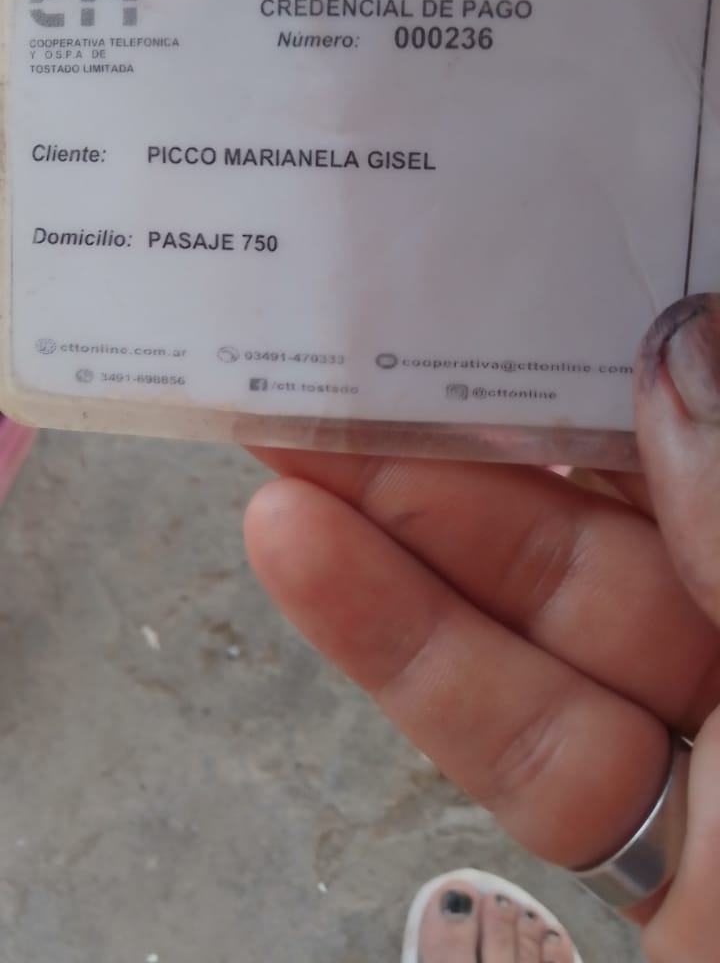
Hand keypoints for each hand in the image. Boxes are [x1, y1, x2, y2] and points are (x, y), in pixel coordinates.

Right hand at [244, 294, 719, 960]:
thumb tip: (684, 346)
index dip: (659, 376)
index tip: (554, 293)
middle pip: (643, 518)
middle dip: (501, 438)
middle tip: (379, 351)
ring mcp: (715, 755)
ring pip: (551, 614)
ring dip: (412, 530)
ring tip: (295, 440)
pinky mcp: (623, 834)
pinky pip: (507, 723)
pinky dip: (401, 643)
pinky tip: (308, 552)